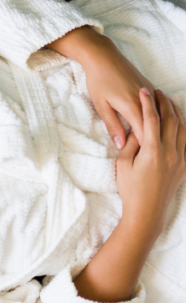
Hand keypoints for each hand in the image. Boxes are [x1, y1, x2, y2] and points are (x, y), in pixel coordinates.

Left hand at [47, 27, 153, 148]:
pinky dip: (157, 116)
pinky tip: (155, 125)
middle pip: (155, 126)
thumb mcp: (101, 106)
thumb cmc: (98, 81)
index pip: (146, 134)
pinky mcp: (149, 85)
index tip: (143, 159)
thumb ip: (113, 126)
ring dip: (156, 128)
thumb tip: (121, 145)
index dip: (146, 148)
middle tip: (149, 155)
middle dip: (153, 140)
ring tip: (154, 143)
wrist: (103, 56)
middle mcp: (145, 100)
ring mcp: (149, 92)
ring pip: (159, 115)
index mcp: (133, 107)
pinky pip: (157, 105)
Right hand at [115, 89, 185, 233]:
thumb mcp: (123, 164)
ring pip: (182, 129)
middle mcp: (171, 153)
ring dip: (176, 113)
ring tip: (168, 102)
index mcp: (153, 151)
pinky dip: (183, 128)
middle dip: (164, 104)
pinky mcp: (184, 166)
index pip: (151, 119)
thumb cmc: (130, 189)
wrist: (147, 212)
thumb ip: (131, 144)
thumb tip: (136, 129)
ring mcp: (180, 159)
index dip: (147, 103)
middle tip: (157, 92)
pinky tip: (179, 123)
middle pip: (171, 120)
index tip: (143, 91)